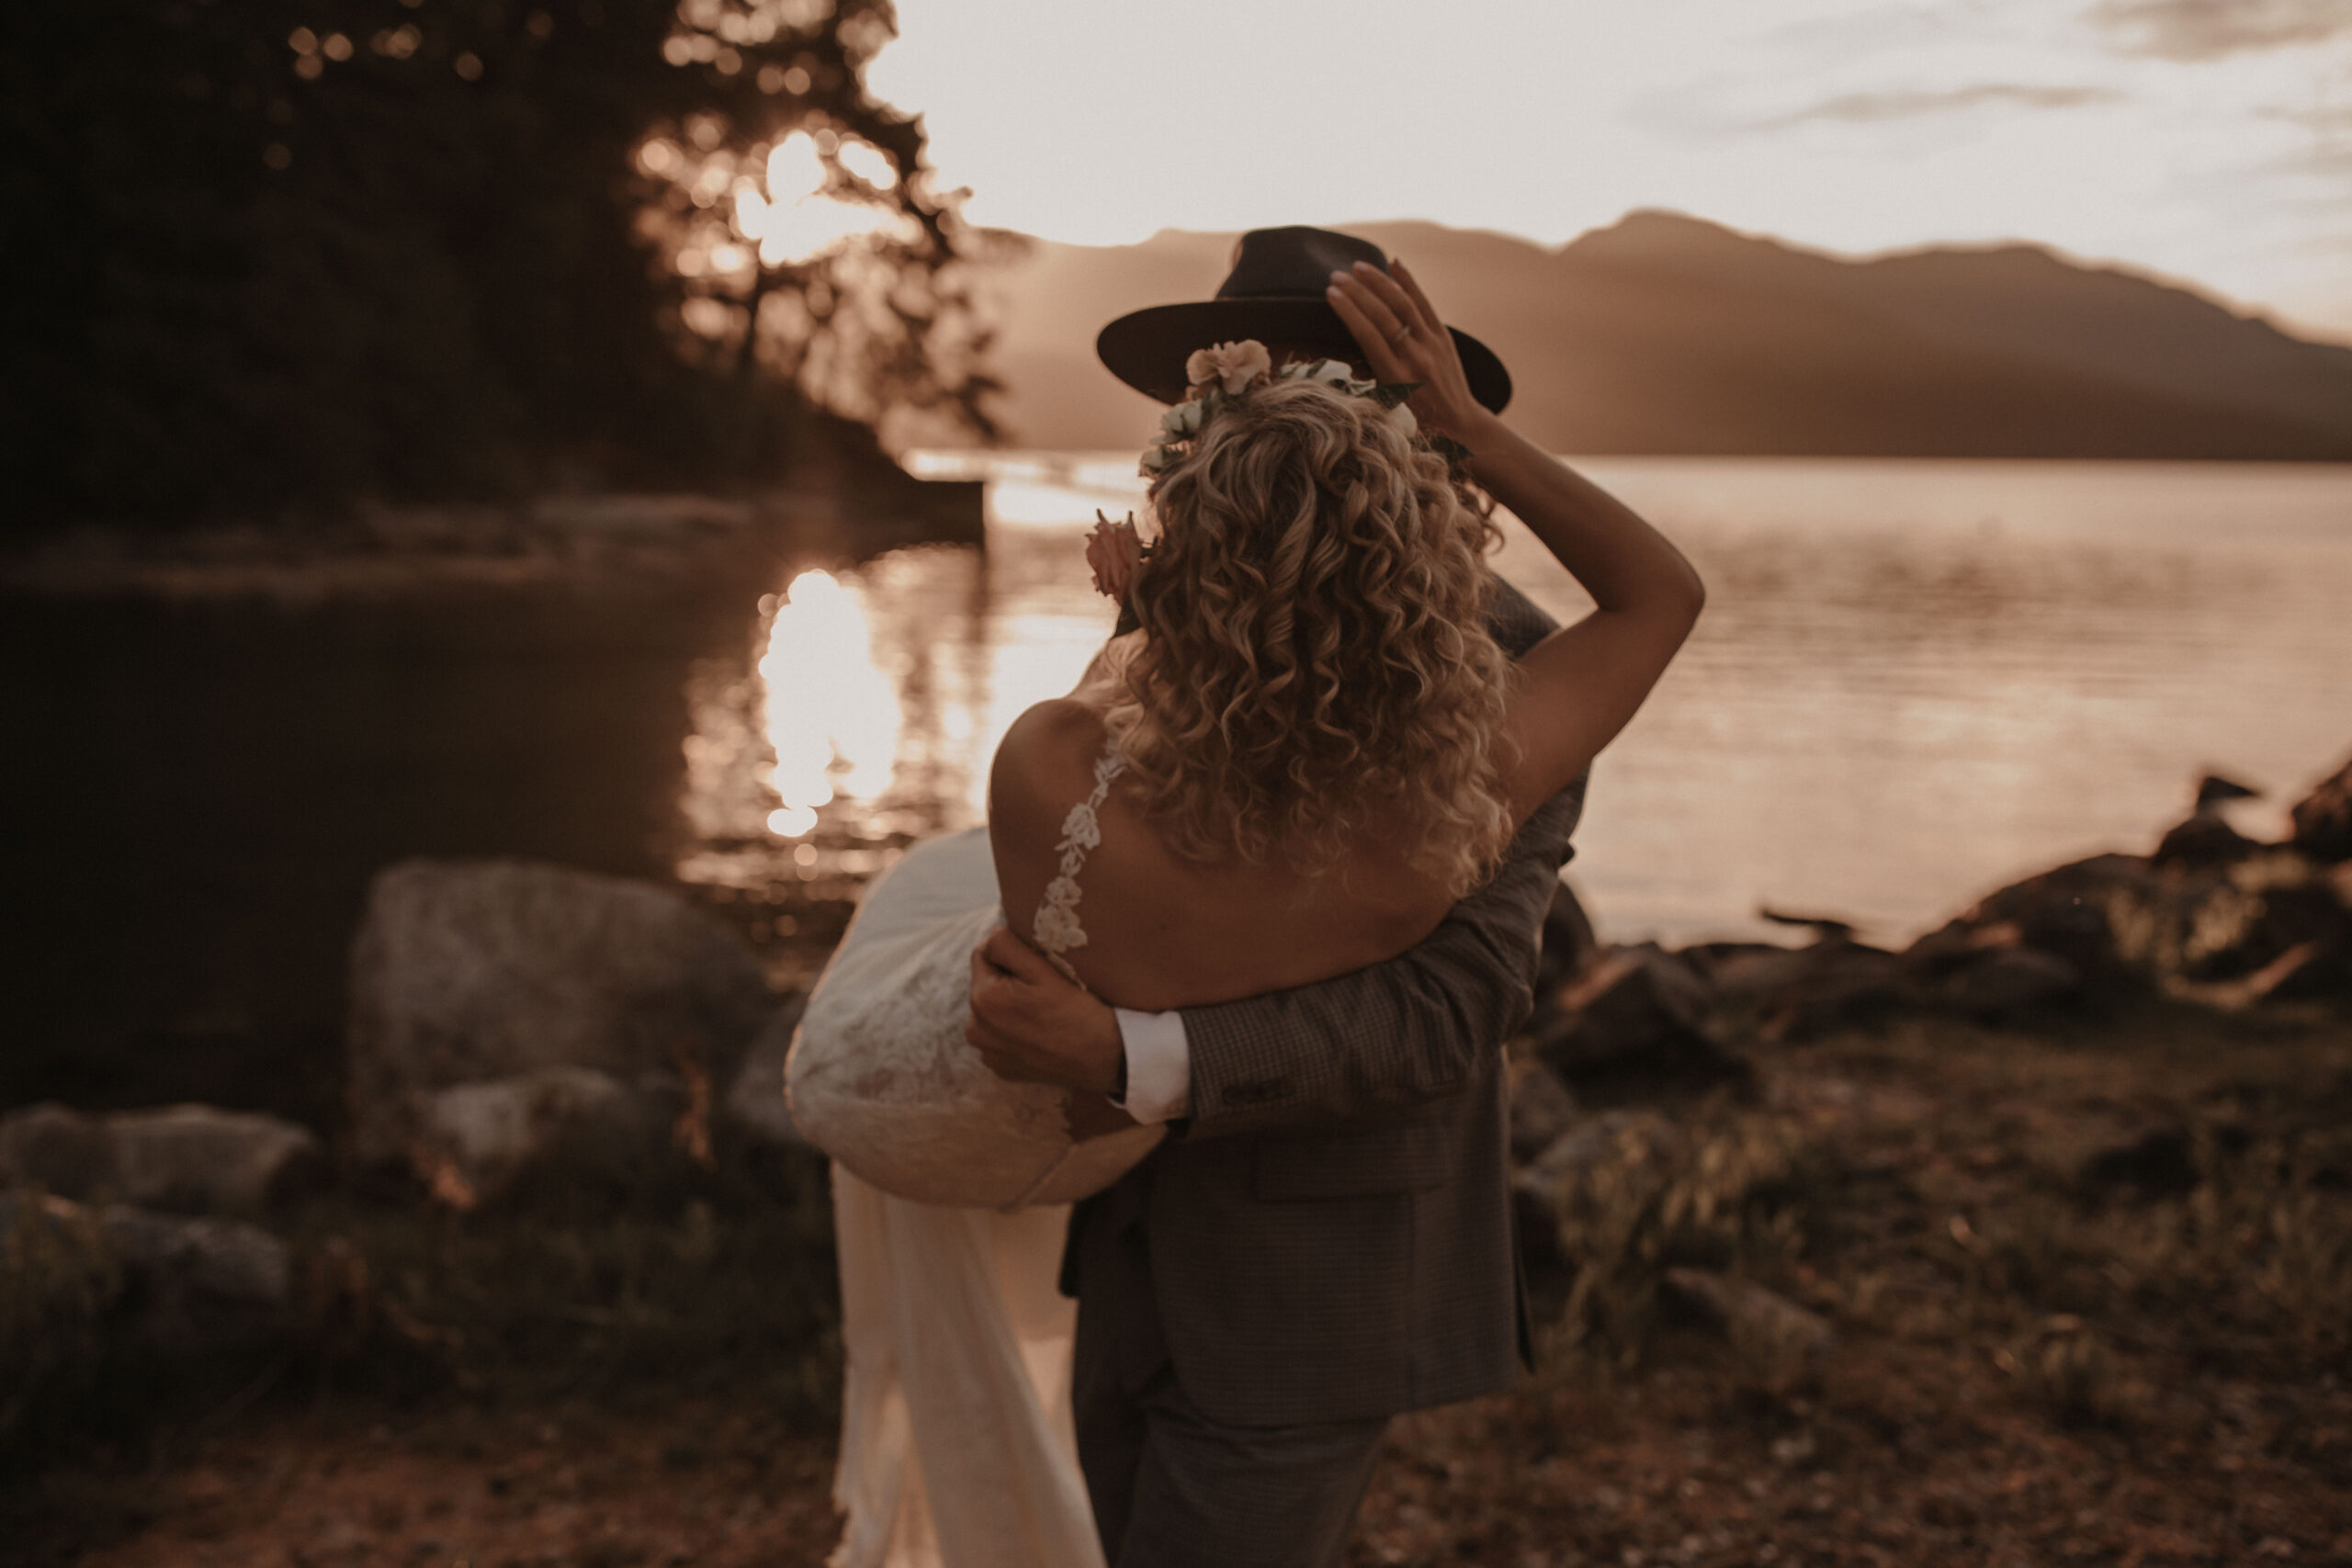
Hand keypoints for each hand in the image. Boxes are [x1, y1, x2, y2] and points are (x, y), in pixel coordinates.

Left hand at [966, 926, 1123, 1095]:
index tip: (1037, 966)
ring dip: (1010, 1006)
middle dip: (1008, 981)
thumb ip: (1006, 945)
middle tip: (1044, 989)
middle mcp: (975, 1030)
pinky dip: (1015, 1031)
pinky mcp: (1001, 1068)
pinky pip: (1001, 1037)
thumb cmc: (1076, 1009)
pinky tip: (1041, 1033)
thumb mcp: (1042, 969)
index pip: (983, 955)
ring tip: (1043, 1011)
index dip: (1010, 954)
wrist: (1104, 1057)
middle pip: (987, 985)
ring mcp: (988, 1053)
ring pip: (993, 1012)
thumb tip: (989, 938)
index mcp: (981, 1000)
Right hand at [1324, 258, 1487, 444]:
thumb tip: (1351, 343)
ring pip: (1403, 304)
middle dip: (1357, 292)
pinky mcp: (1444, 337)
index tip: (1331, 294)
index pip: (1368, 335)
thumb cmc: (1415, 419)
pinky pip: (1425, 304)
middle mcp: (1415, 358)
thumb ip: (1372, 372)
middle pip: (1383, 315)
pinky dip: (1409, 282)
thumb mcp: (1388, 401)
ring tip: (1358, 266)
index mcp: (1396, 377)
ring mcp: (1432, 345)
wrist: (1459, 423)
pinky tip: (1394, 263)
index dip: (1348, 311)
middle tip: (1335, 276)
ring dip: (1379, 282)